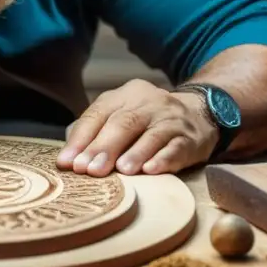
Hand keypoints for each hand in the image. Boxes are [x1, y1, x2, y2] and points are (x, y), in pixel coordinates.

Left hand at [57, 79, 218, 176]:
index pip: (99, 113)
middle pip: (123, 123)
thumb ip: (97, 132)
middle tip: (89, 170)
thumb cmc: (148, 122)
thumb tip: (68, 158)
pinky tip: (151, 170)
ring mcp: (171, 119)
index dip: (82, 138)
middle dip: (104, 147)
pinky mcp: (190, 138)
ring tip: (120, 171)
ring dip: (134, 153)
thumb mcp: (122, 116)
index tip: (68, 162)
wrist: (199, 112)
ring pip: (151, 134)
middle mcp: (148, 102)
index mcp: (125, 95)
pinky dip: (163, 159)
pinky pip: (176, 147)